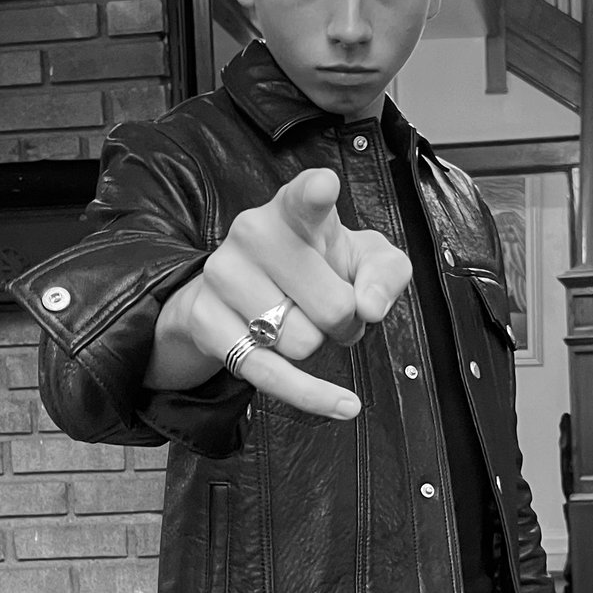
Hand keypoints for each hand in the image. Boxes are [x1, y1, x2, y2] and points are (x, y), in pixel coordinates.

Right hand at [147, 168, 412, 419]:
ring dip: (315, 346)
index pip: (305, 198)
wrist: (243, 290)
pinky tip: (344, 405)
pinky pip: (272, 375)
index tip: (324, 187)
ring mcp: (223, 275)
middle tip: (334, 311)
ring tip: (300, 321)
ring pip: (301, 343)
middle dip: (346, 323)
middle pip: (333, 307)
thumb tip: (369, 307)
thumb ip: (386, 273)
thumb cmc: (319, 267)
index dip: (316, 194)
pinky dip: (313, 396)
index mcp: (295, 210)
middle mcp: (253, 233)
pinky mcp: (206, 320)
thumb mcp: (364, 261)